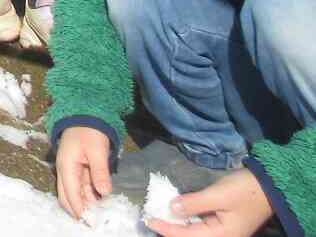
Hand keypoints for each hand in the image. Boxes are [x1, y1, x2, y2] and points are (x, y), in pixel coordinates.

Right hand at [54, 125, 112, 220]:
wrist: (85, 114)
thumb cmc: (89, 131)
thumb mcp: (97, 151)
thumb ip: (100, 172)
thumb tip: (104, 193)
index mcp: (66, 167)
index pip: (70, 194)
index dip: (79, 210)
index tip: (90, 222)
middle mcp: (64, 171)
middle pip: (66, 196)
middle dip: (78, 210)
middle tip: (93, 221)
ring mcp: (69, 169)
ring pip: (73, 192)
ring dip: (84, 203)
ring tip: (98, 212)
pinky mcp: (76, 168)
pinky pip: (79, 186)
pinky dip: (87, 194)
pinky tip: (98, 200)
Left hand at [145, 169, 272, 236]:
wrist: (269, 186)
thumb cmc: (245, 190)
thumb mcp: (218, 195)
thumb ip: (194, 203)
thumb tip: (171, 208)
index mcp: (222, 235)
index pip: (186, 236)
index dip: (165, 228)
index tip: (148, 219)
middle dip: (170, 230)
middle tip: (150, 218)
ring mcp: (223, 231)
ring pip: (194, 232)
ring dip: (177, 226)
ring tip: (159, 216)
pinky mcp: (223, 223)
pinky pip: (201, 225)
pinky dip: (187, 220)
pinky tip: (176, 212)